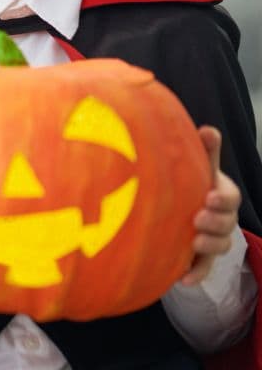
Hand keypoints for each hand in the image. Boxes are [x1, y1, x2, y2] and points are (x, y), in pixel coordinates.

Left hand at [182, 126, 241, 284]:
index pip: (230, 198)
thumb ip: (205, 152)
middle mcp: (221, 219)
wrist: (177, 211)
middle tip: (198, 218)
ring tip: (194, 241)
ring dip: (209, 245)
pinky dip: (196, 274)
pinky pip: (202, 269)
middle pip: (228, 223)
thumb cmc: (190, 182)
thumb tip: (208, 129)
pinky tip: (182, 279)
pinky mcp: (199, 258)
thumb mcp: (197, 166)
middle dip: (216, 222)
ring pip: (220, 246)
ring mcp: (212, 239)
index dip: (223, 198)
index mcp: (221, 195)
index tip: (208, 196)